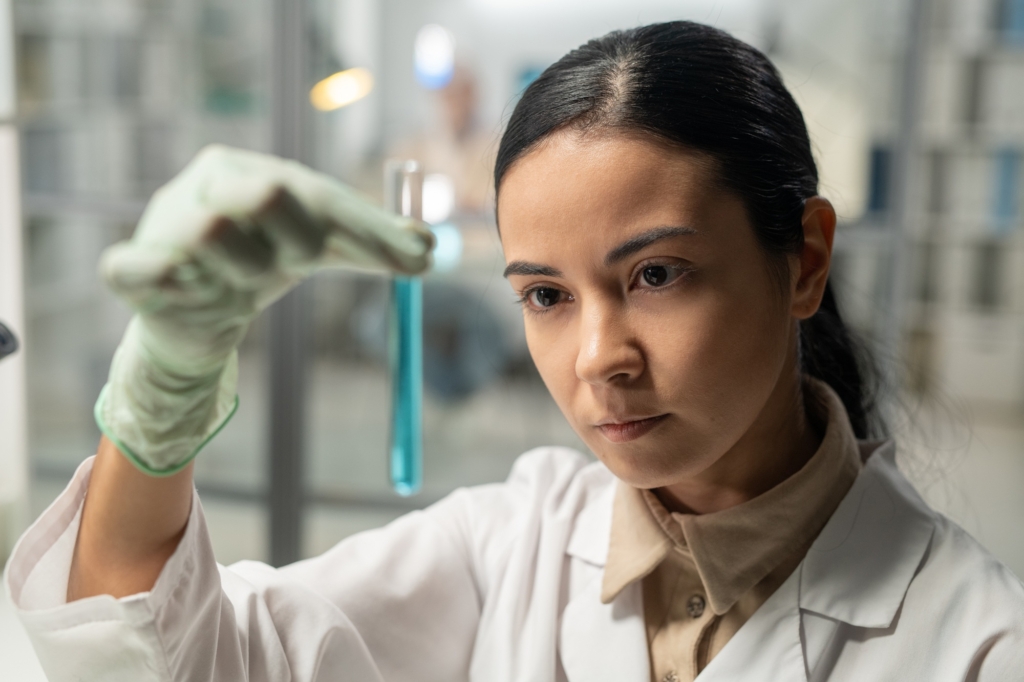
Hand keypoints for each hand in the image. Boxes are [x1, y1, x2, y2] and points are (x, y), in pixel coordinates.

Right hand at [97, 145, 432, 473]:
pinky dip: (174, 284)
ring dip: (244, 274)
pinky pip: (147, 269)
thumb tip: (431, 246)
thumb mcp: (320, 251)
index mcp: (249, 170)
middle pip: (268, 193)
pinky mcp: (129, 270)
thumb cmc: (262, 268)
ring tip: (239, 286)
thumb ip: (373, 246)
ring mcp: (162, 224)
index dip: (370, 230)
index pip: (318, 192)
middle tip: (307, 266)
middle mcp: (203, 185)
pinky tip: (190, 292)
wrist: (195, 318)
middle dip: (305, 240)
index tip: (418, 261)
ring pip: (214, 235)